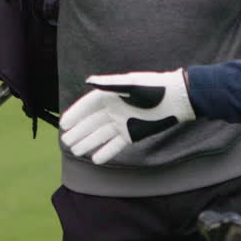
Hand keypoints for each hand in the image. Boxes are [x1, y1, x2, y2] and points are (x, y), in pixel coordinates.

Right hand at [60, 69, 194, 163]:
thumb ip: (109, 84)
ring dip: (89, 142)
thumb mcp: (131, 84)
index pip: (88, 106)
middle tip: (65, 142)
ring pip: (101, 134)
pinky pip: (116, 144)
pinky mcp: (133, 133)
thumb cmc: (154, 87)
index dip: (75, 114)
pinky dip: (106, 151)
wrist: (177, 100)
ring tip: (76, 151)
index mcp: (111, 95)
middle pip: (92, 122)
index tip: (63, 124)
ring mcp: (123, 122)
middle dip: (79, 132)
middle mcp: (115, 109)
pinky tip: (96, 159)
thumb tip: (88, 81)